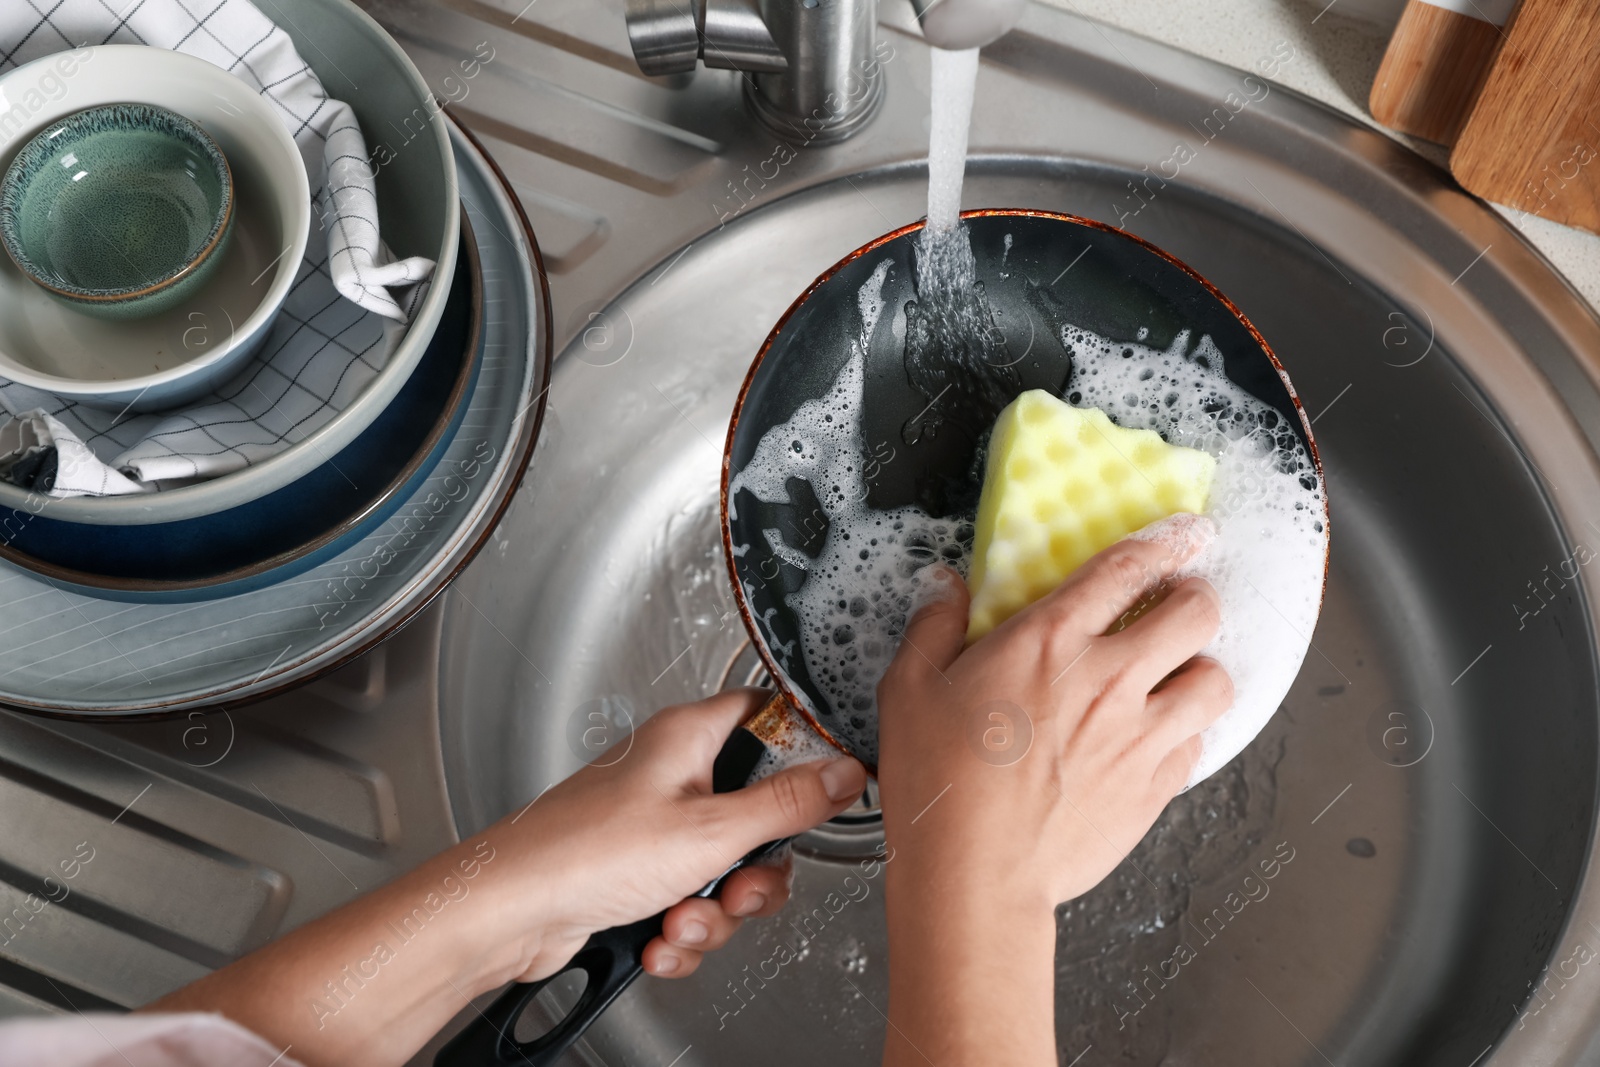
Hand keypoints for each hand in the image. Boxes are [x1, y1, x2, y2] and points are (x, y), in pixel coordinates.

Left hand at [147, 688, 866, 1066]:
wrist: (509, 915)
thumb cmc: (584, 854)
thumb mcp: (710, 832)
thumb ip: (787, 805)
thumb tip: (844, 774)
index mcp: (688, 737)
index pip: (765, 716)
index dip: (799, 752)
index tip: (818, 794)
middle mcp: (670, 774)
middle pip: (755, 813)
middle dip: (750, 871)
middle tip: (735, 888)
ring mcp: (650, 827)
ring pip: (722, 869)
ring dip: (713, 912)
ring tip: (679, 921)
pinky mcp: (633, 875)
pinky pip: (686, 901)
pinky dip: (680, 930)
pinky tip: (658, 941)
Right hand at [875, 513, 1229, 1065]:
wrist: (974, 873)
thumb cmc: (938, 782)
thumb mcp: (910, 688)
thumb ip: (934, 625)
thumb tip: (944, 586)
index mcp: (1049, 640)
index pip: (1128, 567)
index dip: (1166, 541)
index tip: (1184, 534)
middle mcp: (1108, 678)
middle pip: (1196, 612)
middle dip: (1194, 599)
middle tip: (1178, 605)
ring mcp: (1140, 734)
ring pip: (1214, 679)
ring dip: (1200, 668)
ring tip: (1178, 673)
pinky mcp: (1155, 786)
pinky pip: (1199, 744)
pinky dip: (1187, 733)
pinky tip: (1159, 736)